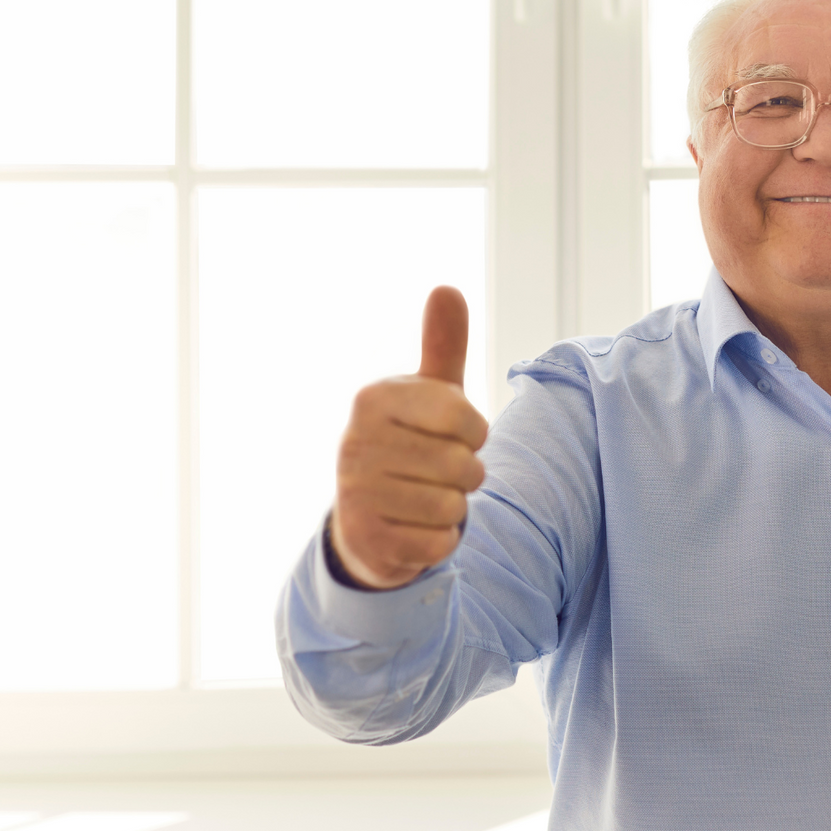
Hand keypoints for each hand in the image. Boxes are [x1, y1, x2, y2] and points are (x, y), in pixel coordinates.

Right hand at [332, 286, 488, 589]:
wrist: (368, 519)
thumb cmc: (411, 444)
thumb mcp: (429, 395)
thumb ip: (442, 346)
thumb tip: (446, 288)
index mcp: (373, 400)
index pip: (463, 417)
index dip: (475, 432)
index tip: (456, 435)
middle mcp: (356, 442)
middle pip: (462, 465)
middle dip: (465, 474)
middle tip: (440, 473)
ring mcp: (355, 494)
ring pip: (452, 506)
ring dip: (452, 508)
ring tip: (427, 498)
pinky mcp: (366, 540)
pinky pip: (438, 542)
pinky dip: (439, 540)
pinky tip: (415, 529)